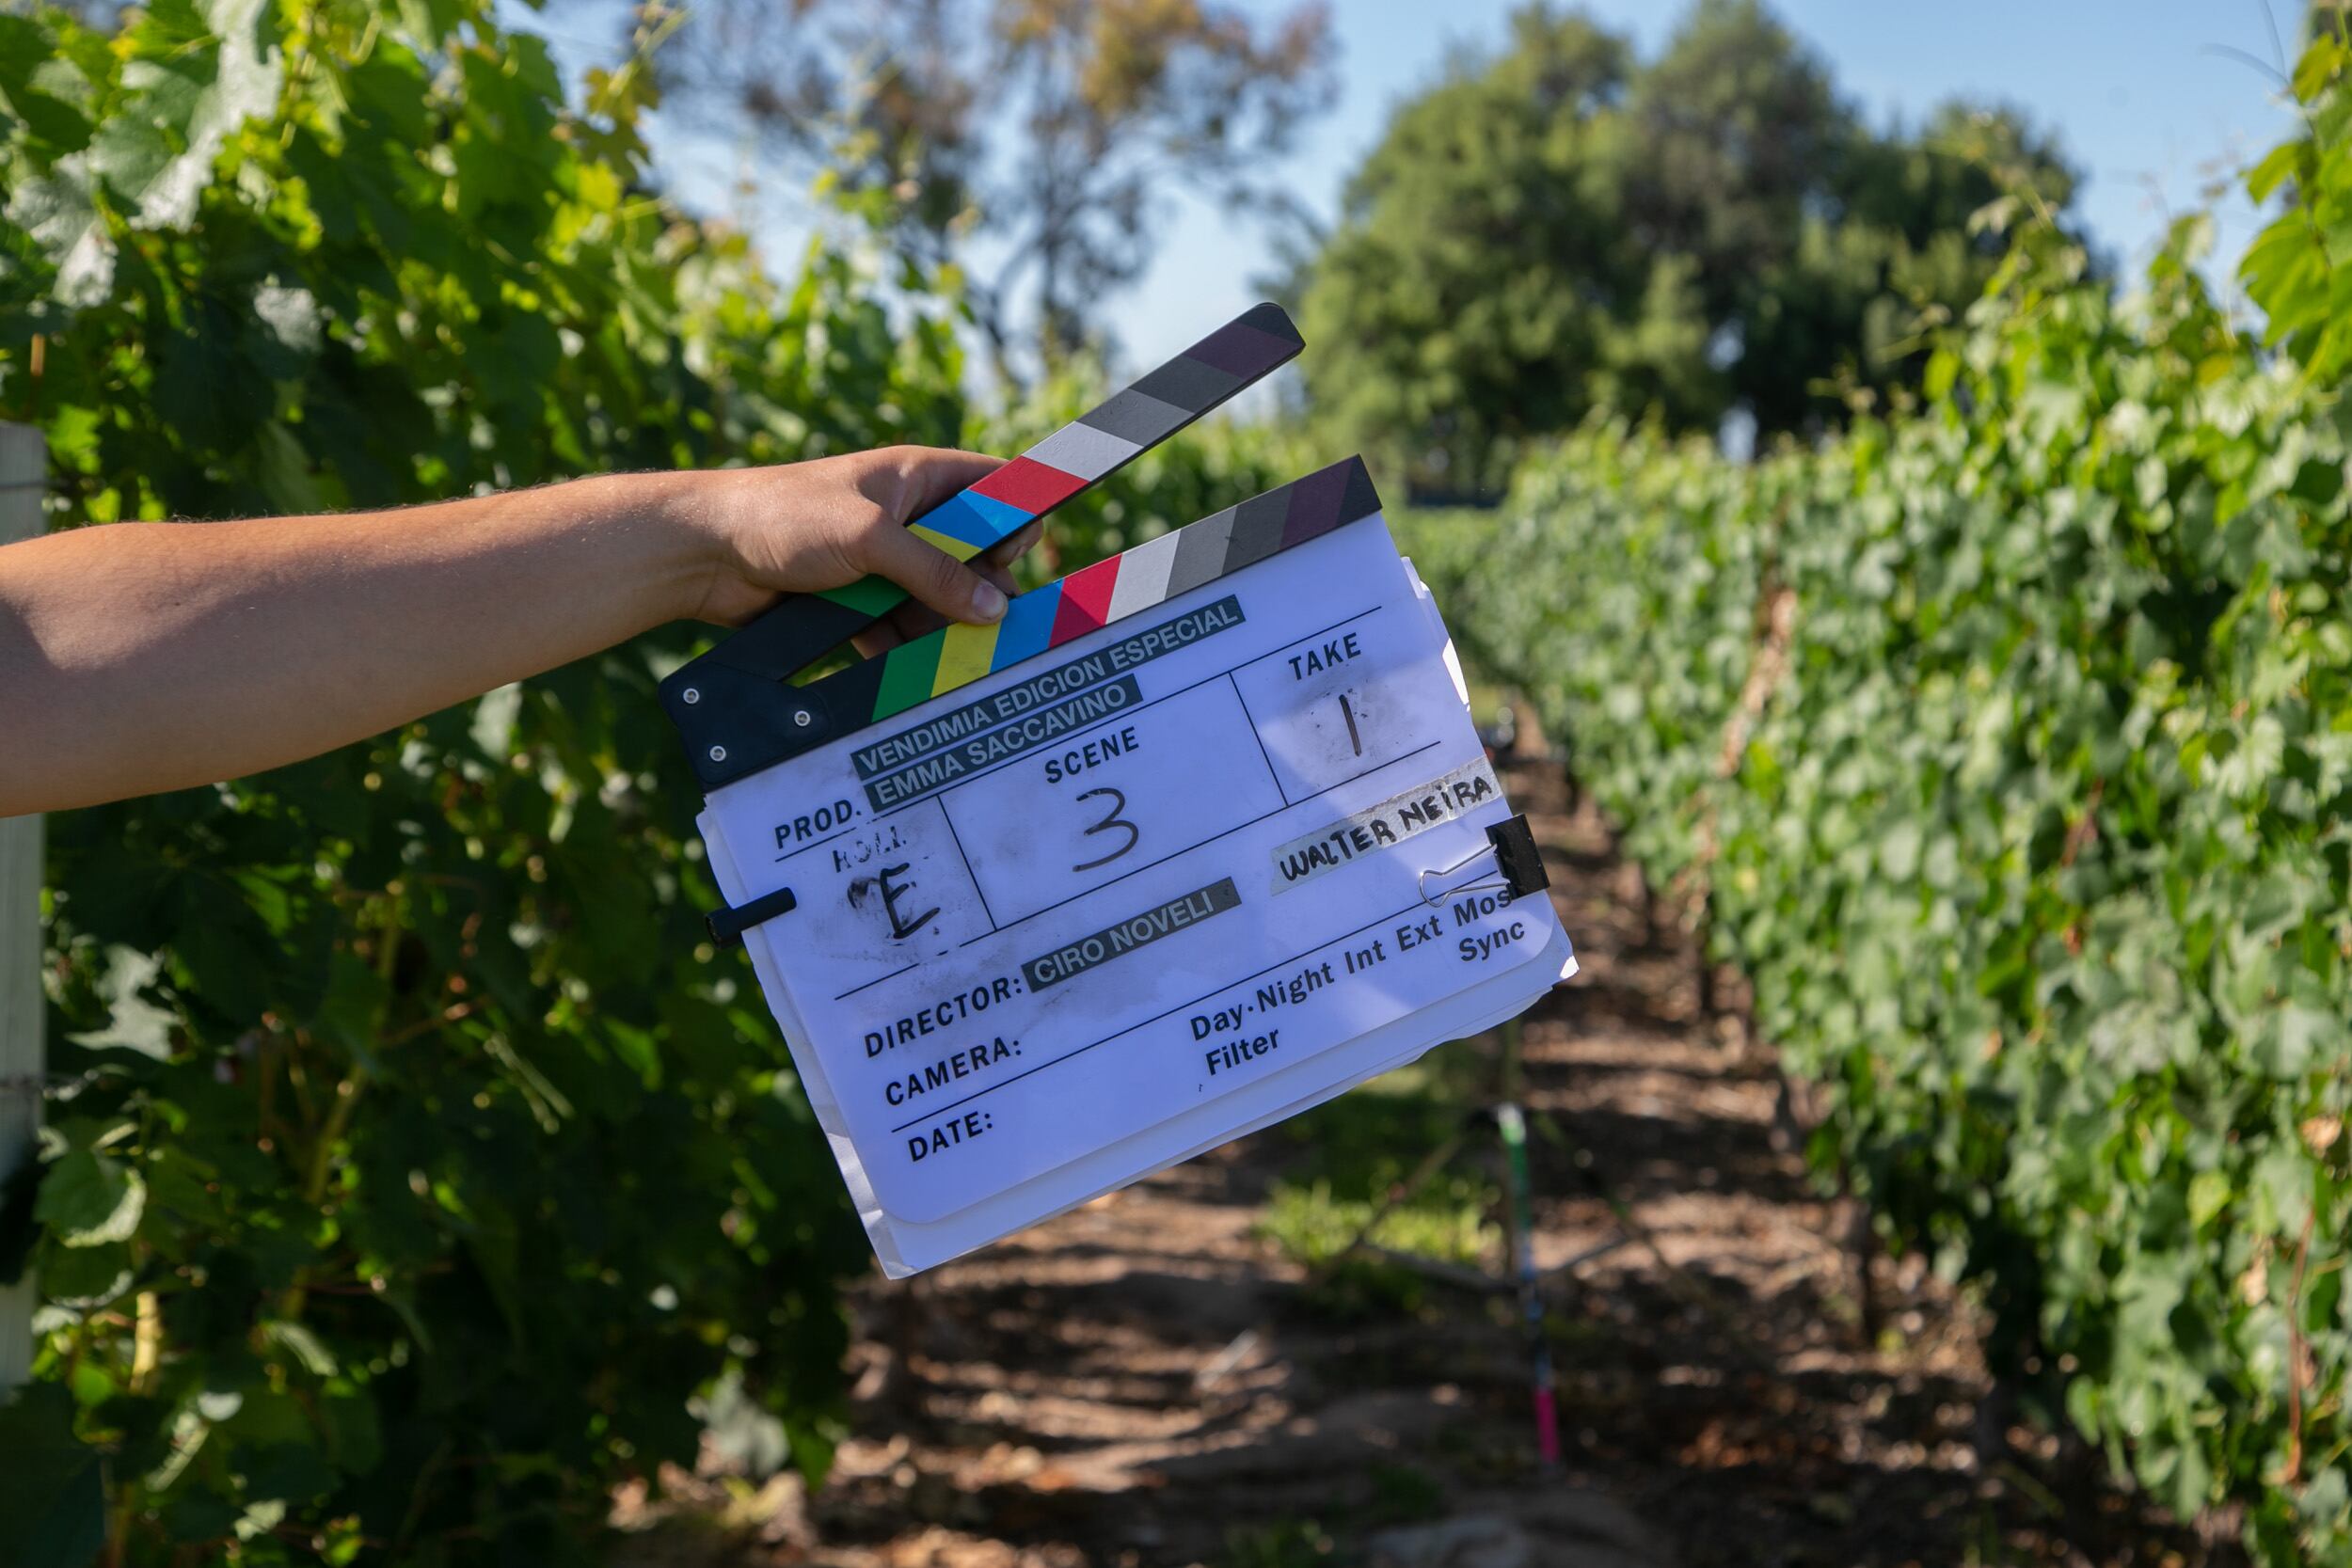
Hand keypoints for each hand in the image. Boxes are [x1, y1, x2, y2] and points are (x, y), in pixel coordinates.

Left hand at [663, 446, 1044, 652]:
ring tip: (956, 656)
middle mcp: (905, 516)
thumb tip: (994, 607)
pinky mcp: (856, 600)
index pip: (991, 487)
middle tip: (989, 622)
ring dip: (943, 627)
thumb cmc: (784, 517)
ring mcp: (881, 561)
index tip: (1018, 556)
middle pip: (971, 555)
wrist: (703, 553)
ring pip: (936, 598)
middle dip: (981, 589)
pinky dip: (907, 649)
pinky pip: (899, 627)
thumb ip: (935, 573)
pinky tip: (915, 673)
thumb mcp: (871, 539)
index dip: (1014, 518)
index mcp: (916, 476)